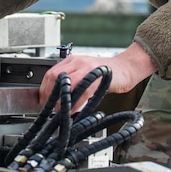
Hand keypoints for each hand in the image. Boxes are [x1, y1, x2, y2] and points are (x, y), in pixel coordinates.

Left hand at [39, 42, 155, 106]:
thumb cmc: (106, 73)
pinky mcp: (97, 76)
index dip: (44, 89)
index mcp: (72, 61)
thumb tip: (57, 98)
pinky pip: (82, 90)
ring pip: (67, 82)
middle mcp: (77, 61)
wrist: (126, 68)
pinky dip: (76, 101)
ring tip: (59, 110)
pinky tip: (73, 109)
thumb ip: (71, 83)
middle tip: (50, 107)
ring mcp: (87, 67)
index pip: (50, 74)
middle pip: (55, 77)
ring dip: (60, 98)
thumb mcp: (84, 75)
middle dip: (49, 94)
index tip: (44, 101)